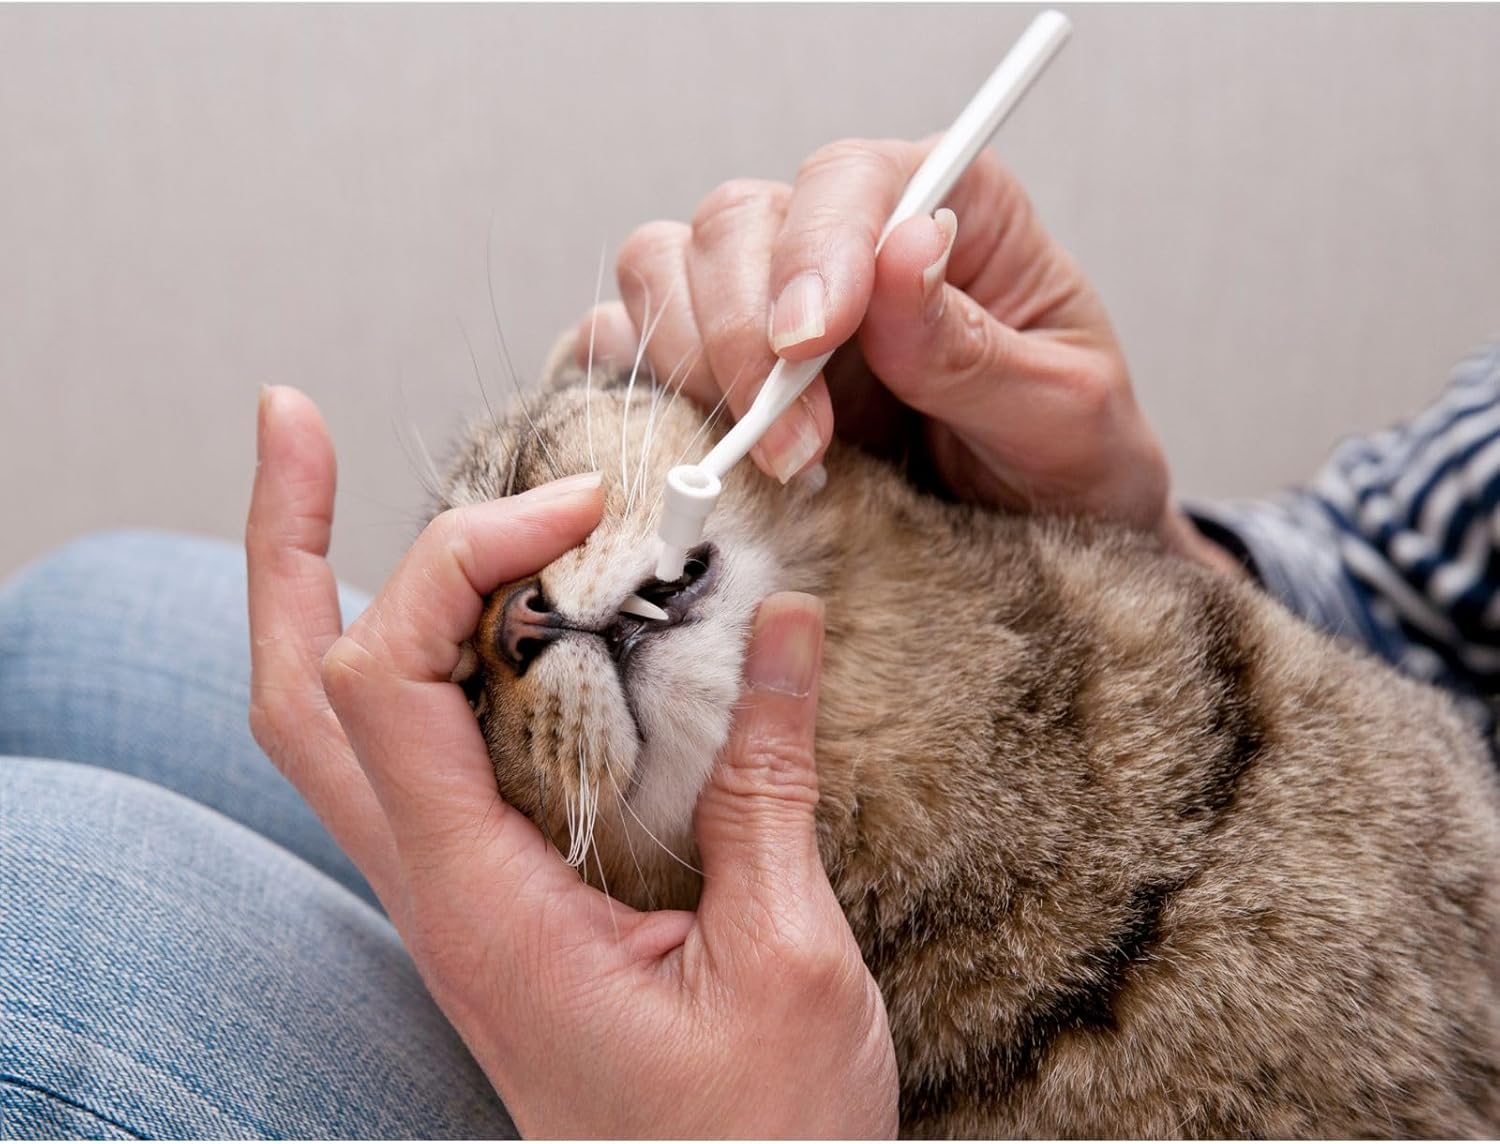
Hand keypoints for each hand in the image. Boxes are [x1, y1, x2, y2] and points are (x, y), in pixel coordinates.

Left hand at [245, 386, 899, 1136]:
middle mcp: (437, 893)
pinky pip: (419, 762)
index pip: (389, 683)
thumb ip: (768, 784)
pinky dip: (424, 660)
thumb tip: (784, 627)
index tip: (576, 508)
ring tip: (343, 486)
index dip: (459, 558)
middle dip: (284, 546)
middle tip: (294, 424)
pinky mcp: (495, 901)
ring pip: (335, 730)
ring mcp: (454, 898)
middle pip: (296, 698)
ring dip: (328, 595)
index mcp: (482, 906)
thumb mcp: (786, 960)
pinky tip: (484, 617)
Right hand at [578, 137, 1237, 574]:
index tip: (808, 343)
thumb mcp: (1061, 413)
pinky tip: (687, 443)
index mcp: (948, 212)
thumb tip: (904, 252)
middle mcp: (846, 242)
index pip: (849, 182)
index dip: (813, 251)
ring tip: (767, 462)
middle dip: (745, 335)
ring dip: (693, 364)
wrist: (1041, 543)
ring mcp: (772, 302)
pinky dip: (635, 388)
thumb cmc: (1068, 463)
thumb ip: (972, 345)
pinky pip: (628, 343)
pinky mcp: (721, 370)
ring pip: (667, 269)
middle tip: (797, 448)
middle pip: (737, 222)